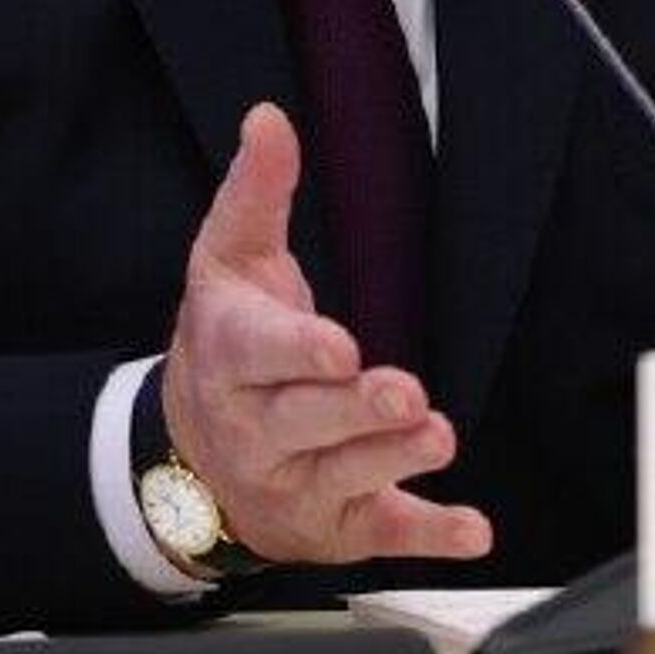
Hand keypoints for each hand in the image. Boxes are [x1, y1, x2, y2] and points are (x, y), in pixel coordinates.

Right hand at [161, 101, 492, 566]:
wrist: (184, 458)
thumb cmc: (224, 341)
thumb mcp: (228, 260)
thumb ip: (257, 190)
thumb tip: (268, 118)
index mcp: (230, 356)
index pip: (261, 354)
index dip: (299, 353)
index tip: (339, 348)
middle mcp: (257, 427)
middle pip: (307, 421)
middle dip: (357, 411)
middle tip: (406, 396)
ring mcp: (295, 482)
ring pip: (347, 475)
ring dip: (395, 461)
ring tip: (438, 436)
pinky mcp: (335, 525)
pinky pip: (381, 534)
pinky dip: (428, 535)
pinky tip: (470, 529)